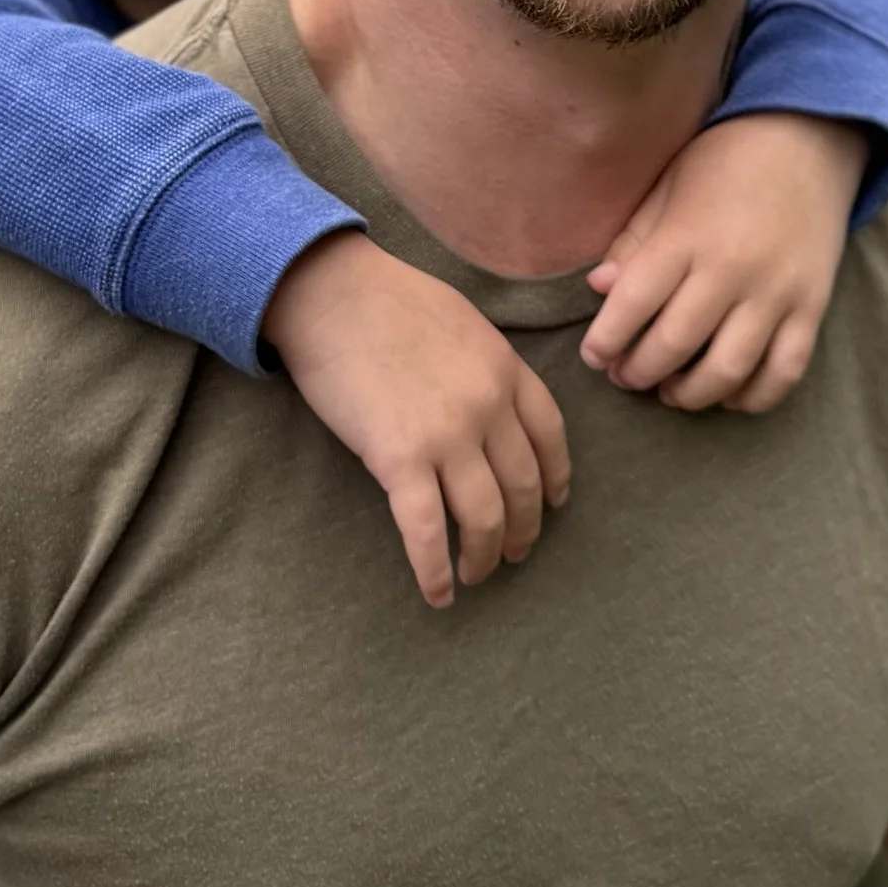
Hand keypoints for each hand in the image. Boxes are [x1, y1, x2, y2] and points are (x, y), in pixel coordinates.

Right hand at [263, 231, 571, 608]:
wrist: (331, 293)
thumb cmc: (385, 299)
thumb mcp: (460, 322)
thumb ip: (483, 365)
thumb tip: (487, 399)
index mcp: (506, 369)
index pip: (551, 436)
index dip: (556, 477)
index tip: (554, 503)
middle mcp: (489, 407)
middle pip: (524, 487)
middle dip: (523, 530)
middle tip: (513, 554)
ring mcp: (448, 436)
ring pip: (484, 517)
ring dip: (484, 557)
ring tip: (477, 576)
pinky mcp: (400, 460)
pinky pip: (427, 530)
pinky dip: (436, 570)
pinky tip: (439, 593)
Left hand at [580, 113, 867, 412]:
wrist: (808, 139)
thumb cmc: (725, 161)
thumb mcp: (668, 186)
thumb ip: (634, 240)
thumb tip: (598, 287)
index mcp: (687, 235)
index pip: (635, 302)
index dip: (606, 339)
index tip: (592, 357)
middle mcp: (732, 269)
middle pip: (675, 344)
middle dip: (639, 372)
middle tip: (624, 377)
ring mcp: (777, 292)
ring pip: (729, 369)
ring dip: (691, 394)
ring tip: (670, 392)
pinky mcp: (813, 307)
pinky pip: (785, 371)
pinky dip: (754, 396)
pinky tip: (728, 396)